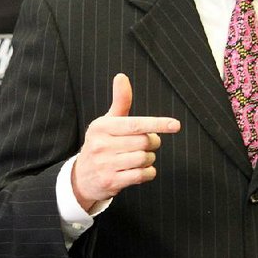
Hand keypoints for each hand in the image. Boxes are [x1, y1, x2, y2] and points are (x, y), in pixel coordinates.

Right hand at [72, 73, 180, 211]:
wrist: (81, 177)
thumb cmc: (101, 144)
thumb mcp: (107, 122)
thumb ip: (120, 101)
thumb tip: (121, 76)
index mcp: (102, 127)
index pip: (135, 124)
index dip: (157, 123)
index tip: (175, 125)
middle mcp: (101, 145)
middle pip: (144, 142)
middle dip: (153, 142)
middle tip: (150, 143)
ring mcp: (105, 164)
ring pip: (144, 159)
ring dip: (149, 158)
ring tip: (141, 157)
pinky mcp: (111, 182)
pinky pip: (141, 175)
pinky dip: (148, 172)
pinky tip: (142, 170)